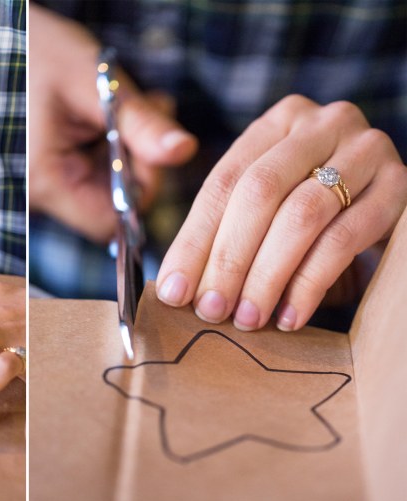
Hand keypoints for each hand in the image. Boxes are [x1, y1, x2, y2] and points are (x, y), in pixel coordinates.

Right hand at [28, 3, 196, 242]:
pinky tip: (102, 113)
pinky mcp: (41, 172)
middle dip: (135, 159)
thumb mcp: (94, 84)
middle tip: (145, 107)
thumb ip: (141, 124)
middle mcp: (36, 195)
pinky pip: (84, 173)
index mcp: (45, 182)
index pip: (112, 219)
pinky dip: (103, 146)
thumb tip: (185, 151)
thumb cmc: (34, 53)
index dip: (140, 186)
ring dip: (121, 149)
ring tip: (119, 103)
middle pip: (108, 203)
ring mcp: (36, 186)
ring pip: (100, 187)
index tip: (146, 138)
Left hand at [156, 95, 406, 330]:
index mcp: (277, 123)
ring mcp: (366, 150)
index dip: (193, 241)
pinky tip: (289, 316)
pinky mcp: (398, 187)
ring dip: (267, 276)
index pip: (223, 183)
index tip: (174, 291)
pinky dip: (310, 283)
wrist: (387, 207)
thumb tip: (176, 288)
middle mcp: (322, 124)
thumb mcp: (264, 208)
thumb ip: (222, 233)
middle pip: (259, 192)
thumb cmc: (311, 214)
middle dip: (228, 259)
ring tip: (247, 318)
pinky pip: (345, 238)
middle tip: (210, 310)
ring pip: (301, 215)